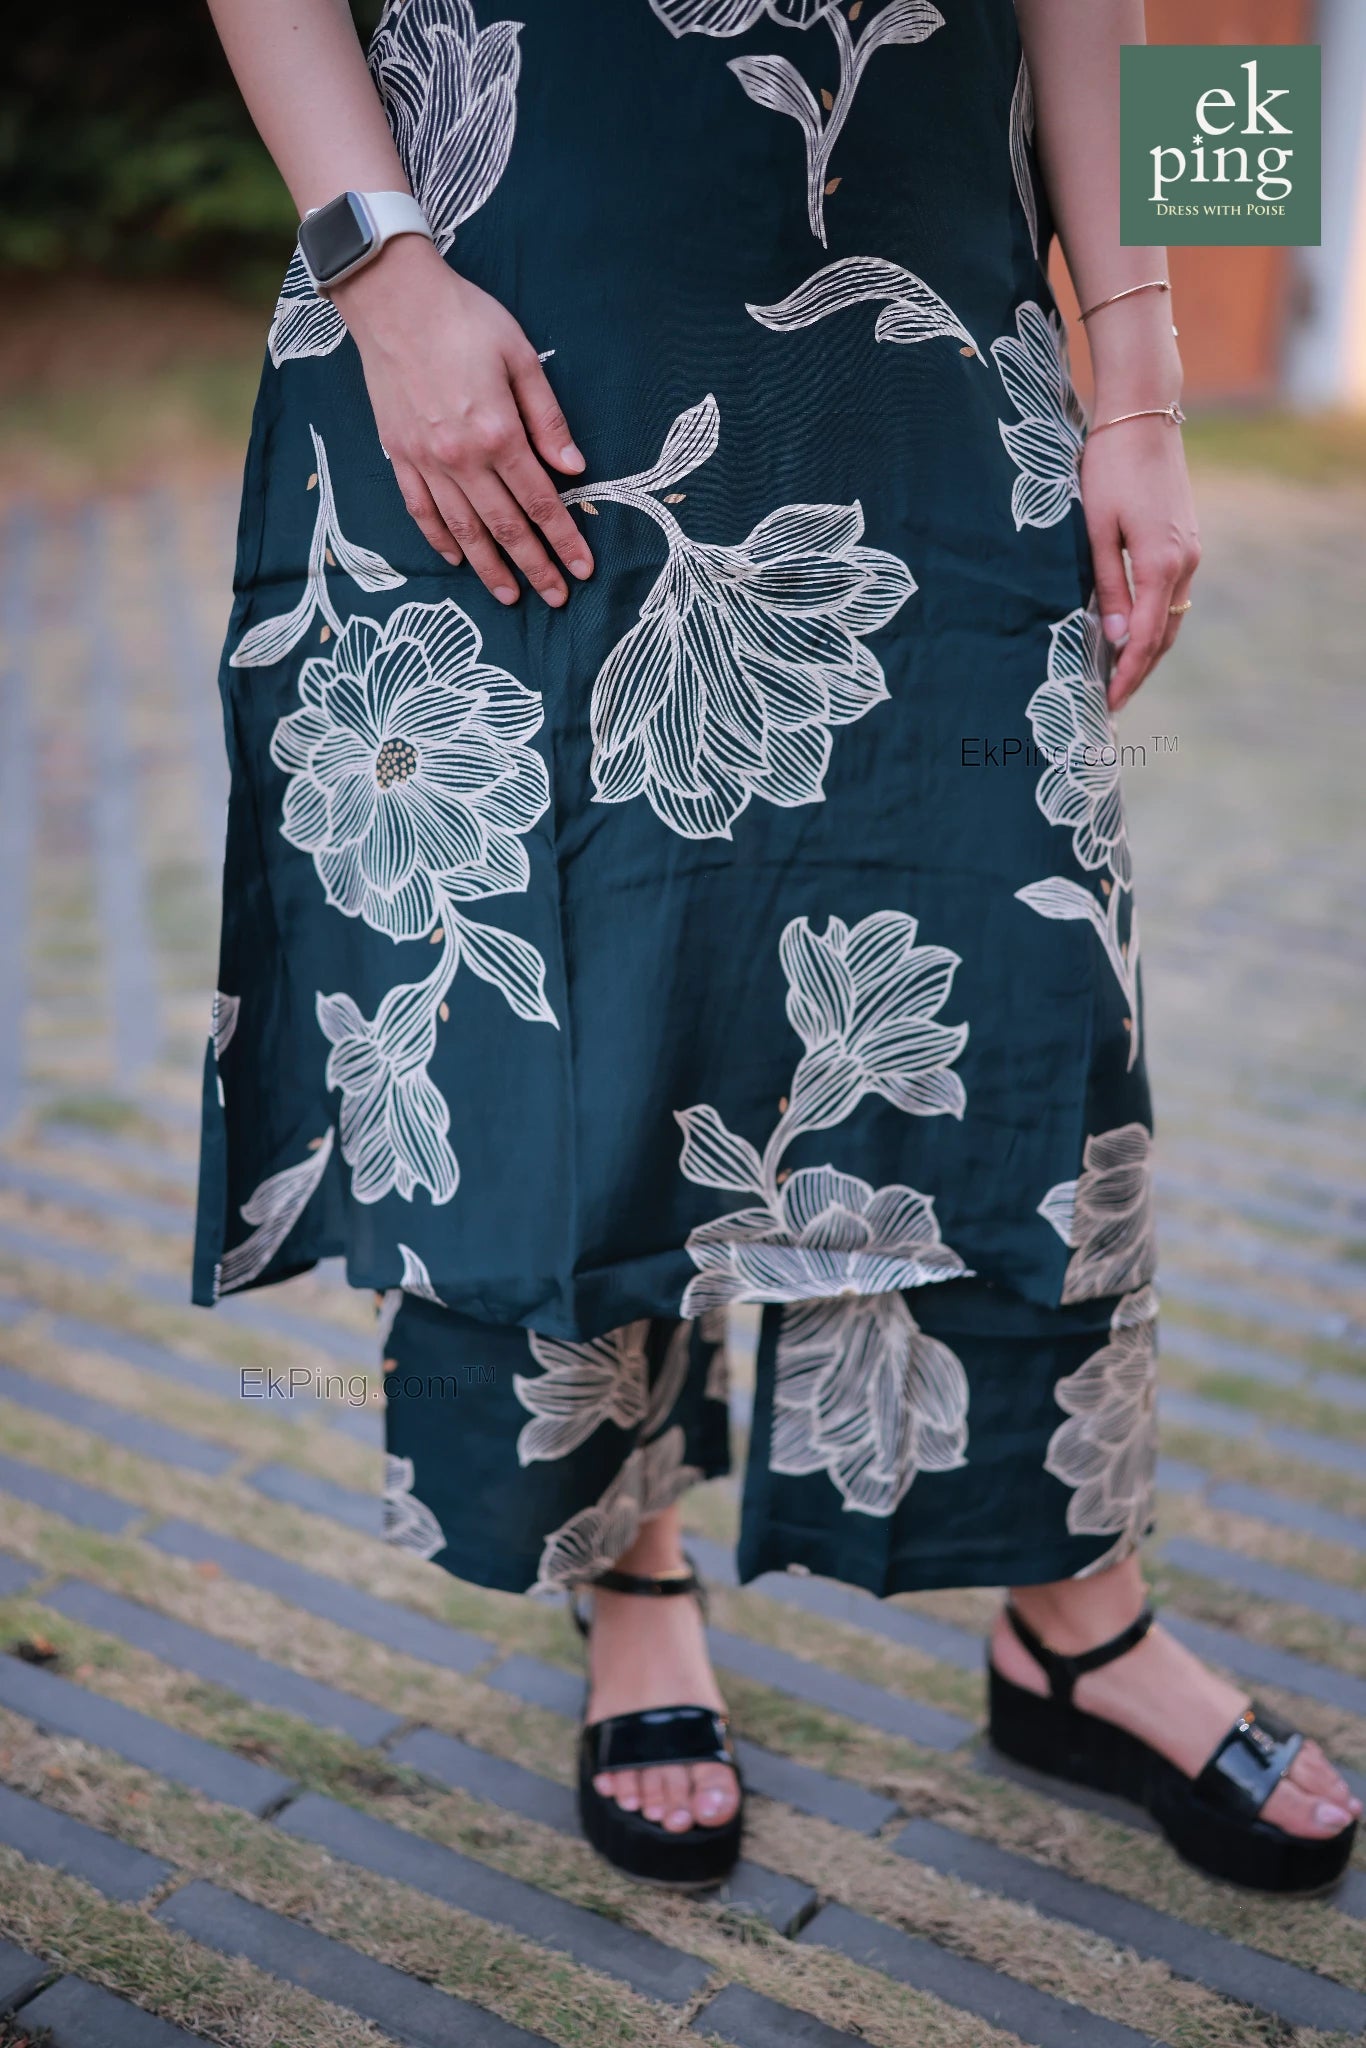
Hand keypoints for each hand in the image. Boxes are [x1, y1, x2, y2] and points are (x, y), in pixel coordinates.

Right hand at [331, 236, 593, 606]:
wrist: (393, 298)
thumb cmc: (464, 319)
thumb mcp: (521, 357)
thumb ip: (548, 418)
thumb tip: (574, 468)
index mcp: (499, 433)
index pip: (541, 502)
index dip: (564, 540)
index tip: (582, 569)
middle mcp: (462, 457)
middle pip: (505, 527)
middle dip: (534, 566)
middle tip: (556, 598)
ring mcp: (426, 460)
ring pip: (463, 529)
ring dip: (489, 568)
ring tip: (510, 596)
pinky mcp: (399, 454)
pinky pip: (421, 510)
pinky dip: (440, 539)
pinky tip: (457, 559)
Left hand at [1080, 411, 1199, 710]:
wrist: (1143, 416)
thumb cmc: (1108, 469)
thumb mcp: (1096, 530)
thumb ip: (1105, 586)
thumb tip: (1113, 638)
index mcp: (1160, 563)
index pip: (1145, 637)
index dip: (1126, 674)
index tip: (1107, 703)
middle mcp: (1184, 563)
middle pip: (1164, 635)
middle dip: (1138, 672)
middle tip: (1110, 703)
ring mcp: (1190, 552)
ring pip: (1171, 617)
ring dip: (1147, 650)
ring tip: (1119, 677)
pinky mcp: (1185, 542)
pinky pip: (1172, 595)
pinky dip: (1155, 622)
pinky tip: (1133, 634)